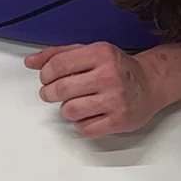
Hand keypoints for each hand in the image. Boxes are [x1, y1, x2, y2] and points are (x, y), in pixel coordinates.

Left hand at [25, 42, 161, 136]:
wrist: (150, 84)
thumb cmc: (117, 68)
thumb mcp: (90, 52)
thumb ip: (58, 55)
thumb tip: (30, 62)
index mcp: (101, 54)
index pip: (58, 65)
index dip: (45, 74)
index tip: (46, 78)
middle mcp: (109, 76)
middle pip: (61, 89)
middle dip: (49, 93)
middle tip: (51, 93)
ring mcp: (115, 100)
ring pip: (70, 111)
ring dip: (66, 109)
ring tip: (74, 103)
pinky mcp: (119, 121)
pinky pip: (84, 128)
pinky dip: (81, 123)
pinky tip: (88, 114)